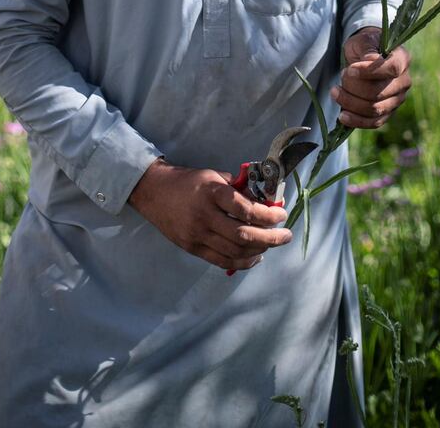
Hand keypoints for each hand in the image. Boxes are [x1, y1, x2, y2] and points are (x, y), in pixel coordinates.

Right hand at [128, 159, 291, 270]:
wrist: (154, 192)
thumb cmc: (188, 181)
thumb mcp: (213, 176)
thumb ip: (238, 188)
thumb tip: (265, 201)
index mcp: (212, 193)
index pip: (246, 209)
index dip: (268, 215)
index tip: (281, 215)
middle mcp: (204, 216)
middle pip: (244, 235)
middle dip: (270, 238)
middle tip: (285, 235)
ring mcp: (197, 235)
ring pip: (235, 252)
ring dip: (259, 251)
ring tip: (272, 244)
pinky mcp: (192, 248)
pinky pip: (222, 260)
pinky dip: (242, 262)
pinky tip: (255, 256)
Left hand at [331, 26, 411, 128]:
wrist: (364, 58)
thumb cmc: (364, 46)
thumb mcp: (363, 40)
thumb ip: (367, 48)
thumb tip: (370, 60)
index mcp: (402, 59)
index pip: (391, 68)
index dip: (369, 71)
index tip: (350, 69)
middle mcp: (404, 81)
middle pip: (379, 92)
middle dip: (353, 87)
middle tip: (341, 75)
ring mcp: (397, 99)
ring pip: (375, 109)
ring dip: (350, 103)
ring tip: (335, 92)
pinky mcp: (388, 112)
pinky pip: (374, 122)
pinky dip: (356, 121)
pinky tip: (342, 115)